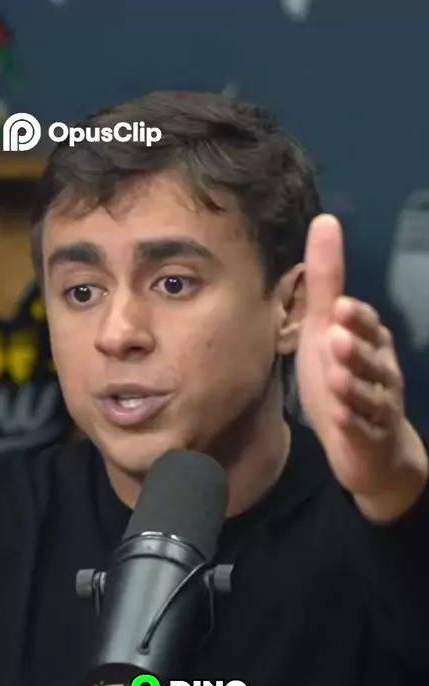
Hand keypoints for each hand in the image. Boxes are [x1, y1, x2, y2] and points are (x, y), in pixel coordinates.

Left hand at [296, 214, 427, 516]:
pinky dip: (351, 425)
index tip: (340, 305)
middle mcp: (380, 370)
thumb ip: (327, 281)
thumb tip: (325, 220)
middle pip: (371, 358)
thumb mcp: (327, 329)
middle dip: (356, 347)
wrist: (367, 445)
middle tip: (336, 335)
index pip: (365, 325)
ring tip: (336, 376)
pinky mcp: (369, 438)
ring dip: (354, 385)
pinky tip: (338, 418)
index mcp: (370, 341)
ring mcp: (377, 406)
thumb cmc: (343, 377)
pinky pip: (362, 430)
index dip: (356, 318)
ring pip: (370, 394)